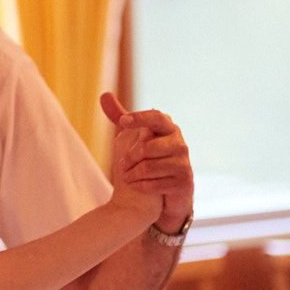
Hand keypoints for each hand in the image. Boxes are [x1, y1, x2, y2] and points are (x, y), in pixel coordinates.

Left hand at [100, 93, 194, 233]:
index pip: (156, 117)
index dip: (140, 118)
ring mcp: (184, 165)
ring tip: (127, 176)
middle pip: (147, 147)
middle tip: (122, 165)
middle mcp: (180, 145)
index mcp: (168, 128)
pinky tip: (137, 185)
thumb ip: (120, 116)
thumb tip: (104, 95)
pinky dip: (140, 186)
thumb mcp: (131, 136)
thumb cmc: (146, 158)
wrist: (162, 193)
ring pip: (148, 167)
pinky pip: (154, 184)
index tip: (123, 122)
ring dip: (132, 173)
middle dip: (129, 157)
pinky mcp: (184, 184)